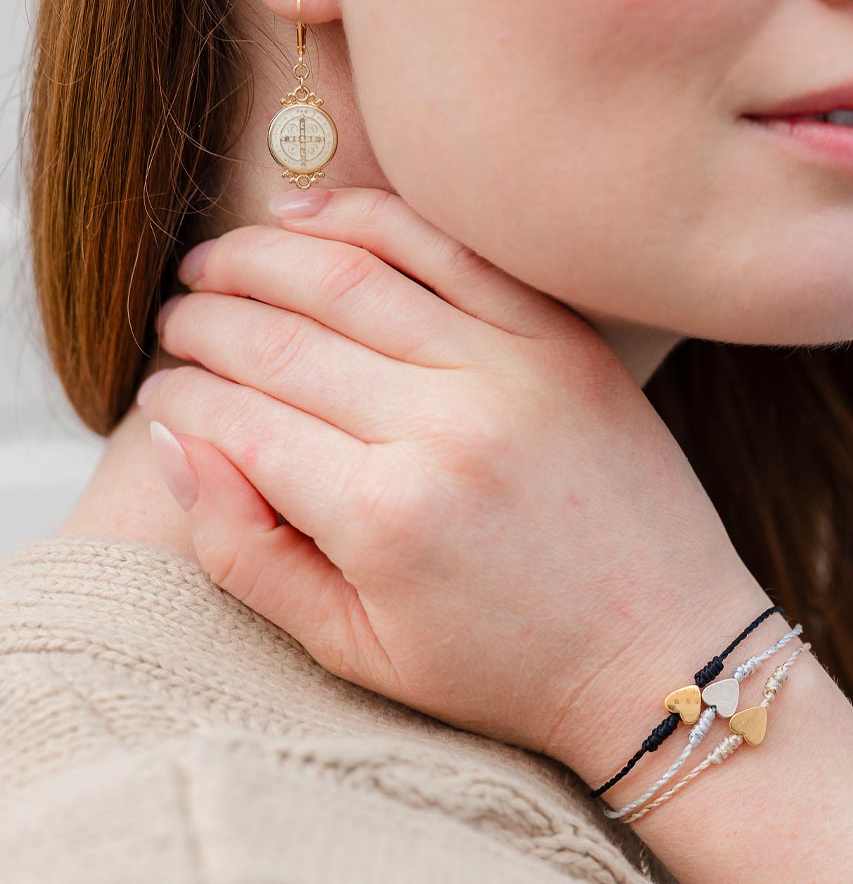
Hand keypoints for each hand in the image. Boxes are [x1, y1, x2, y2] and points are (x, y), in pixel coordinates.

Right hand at [138, 186, 770, 782]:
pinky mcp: (562, 340)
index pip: (238, 422)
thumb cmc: (508, 668)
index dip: (179, 402)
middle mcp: (446, 425)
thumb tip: (172, 443)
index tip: (159, 397)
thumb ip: (247, 553)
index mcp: (386, 516)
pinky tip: (311, 216)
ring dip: (264, 256)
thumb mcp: (357, 649)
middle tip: (175, 322)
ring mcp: (513, 369)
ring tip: (216, 262)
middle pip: (282, 338)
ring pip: (353, 274)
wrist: (663, 651)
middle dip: (204, 323)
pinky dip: (370, 219)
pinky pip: (451, 249)